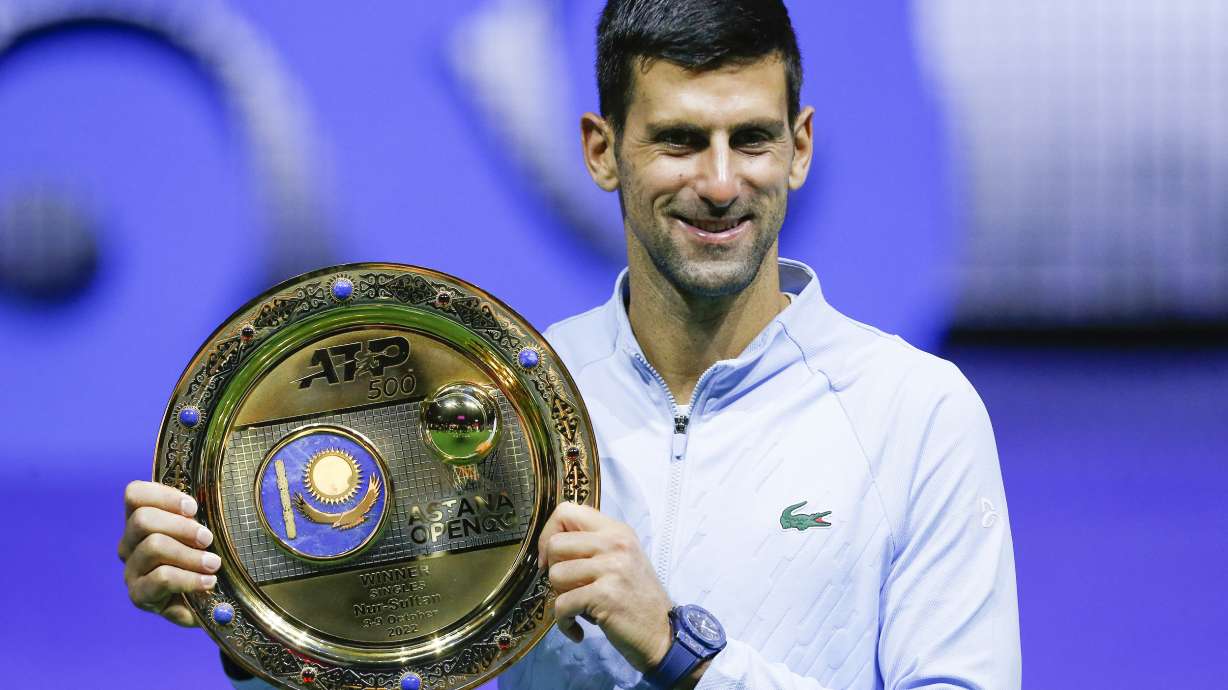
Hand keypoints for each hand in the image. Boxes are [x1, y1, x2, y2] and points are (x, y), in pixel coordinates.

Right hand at [118, 480, 219, 626]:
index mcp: (142, 520)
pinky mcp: (138, 594)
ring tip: (213, 564)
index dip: (164, 496)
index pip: (135, 494)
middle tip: (207, 539)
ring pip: (153, 547)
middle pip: (142, 520)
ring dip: (189, 554)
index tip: (194, 508)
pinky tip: (209, 582)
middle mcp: (130, 543)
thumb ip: (199, 516)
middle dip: (181, 526)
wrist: (207, 604)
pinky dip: (190, 579)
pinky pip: (162, 578)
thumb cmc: (206, 559)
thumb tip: (210, 497)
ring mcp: (131, 569)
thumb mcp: (204, 533)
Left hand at [537, 502, 672, 672]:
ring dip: (561, 598)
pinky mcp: (604, 595)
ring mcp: (611, 568)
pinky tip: (577, 630)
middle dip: (554, 571)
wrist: (663, 633)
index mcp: (617, 530)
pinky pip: (562, 605)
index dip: (549, 534)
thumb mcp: (621, 559)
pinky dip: (564, 622)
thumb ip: (592, 545)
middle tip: (571, 589)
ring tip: (580, 608)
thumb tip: (549, 544)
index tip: (552, 559)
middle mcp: (615, 543)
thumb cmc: (637, 599)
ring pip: (556, 575)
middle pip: (555, 544)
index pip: (567, 511)